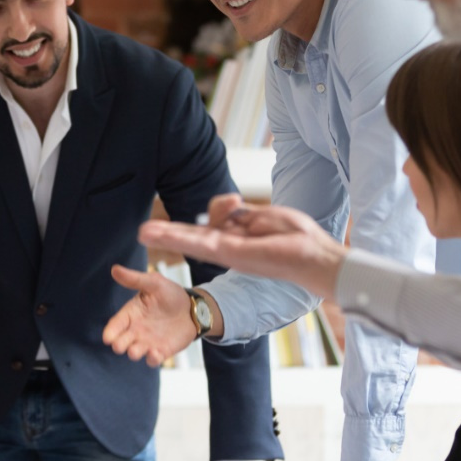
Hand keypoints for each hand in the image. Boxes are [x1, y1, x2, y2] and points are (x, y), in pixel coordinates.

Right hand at [103, 265, 201, 366]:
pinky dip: (152, 359)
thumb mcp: (154, 283)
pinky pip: (152, 359)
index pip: (116, 324)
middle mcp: (136, 330)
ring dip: (133, 353)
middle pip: (121, 341)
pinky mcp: (161, 351)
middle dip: (119, 345)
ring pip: (135, 352)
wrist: (192, 308)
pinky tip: (155, 354)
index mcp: (131, 313)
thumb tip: (114, 269)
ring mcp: (147, 342)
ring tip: (135, 351)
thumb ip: (135, 279)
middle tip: (120, 345)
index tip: (108, 337)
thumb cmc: (170, 294)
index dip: (110, 332)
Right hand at [136, 194, 347, 300]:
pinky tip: (163, 236)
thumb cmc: (297, 238)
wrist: (316, 257)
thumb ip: (239, 212)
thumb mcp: (264, 216)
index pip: (208, 228)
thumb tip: (226, 203)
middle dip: (169, 234)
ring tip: (144, 233)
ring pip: (192, 241)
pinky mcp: (232, 254)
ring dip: (168, 236)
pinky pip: (202, 243)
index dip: (195, 221)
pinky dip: (182, 239)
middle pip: (194, 237)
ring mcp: (229, 252)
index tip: (200, 213)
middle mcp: (229, 248)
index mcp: (237, 238)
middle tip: (144, 231)